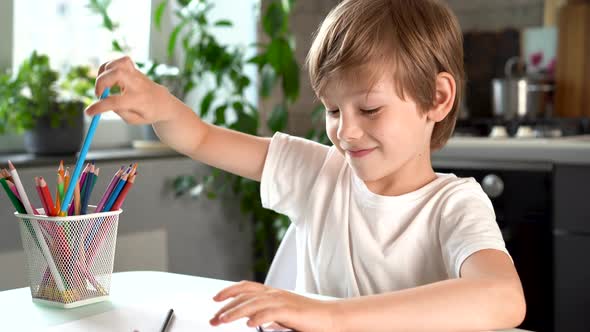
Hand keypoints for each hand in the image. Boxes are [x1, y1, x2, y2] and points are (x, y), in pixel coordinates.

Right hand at [85, 56, 180, 124]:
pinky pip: (119, 61)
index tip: (88, 112)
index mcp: (139, 101)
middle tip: (99, 94)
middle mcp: (138, 85)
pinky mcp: (134, 69)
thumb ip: (119, 111)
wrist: (164, 102)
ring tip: (104, 85)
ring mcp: (136, 75)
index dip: (99, 107)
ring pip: (118, 64)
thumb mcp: (134, 119)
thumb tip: (104, 101)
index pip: (115, 102)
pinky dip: (109, 66)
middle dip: (101, 82)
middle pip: (117, 74)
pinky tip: (107, 77)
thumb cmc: (148, 113)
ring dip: (104, 72)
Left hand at [210, 281, 337, 331]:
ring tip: (223, 320)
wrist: (331, 317)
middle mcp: (276, 294)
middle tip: (213, 318)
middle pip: (245, 295)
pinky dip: (258, 318)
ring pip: (254, 303)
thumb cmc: (309, 318)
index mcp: (273, 293)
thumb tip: (253, 321)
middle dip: (226, 306)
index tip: (215, 299)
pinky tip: (249, 324)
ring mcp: (283, 301)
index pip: (246, 287)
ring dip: (236, 312)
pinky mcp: (291, 312)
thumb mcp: (284, 315)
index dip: (229, 290)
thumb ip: (269, 315)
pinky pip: (271, 313)